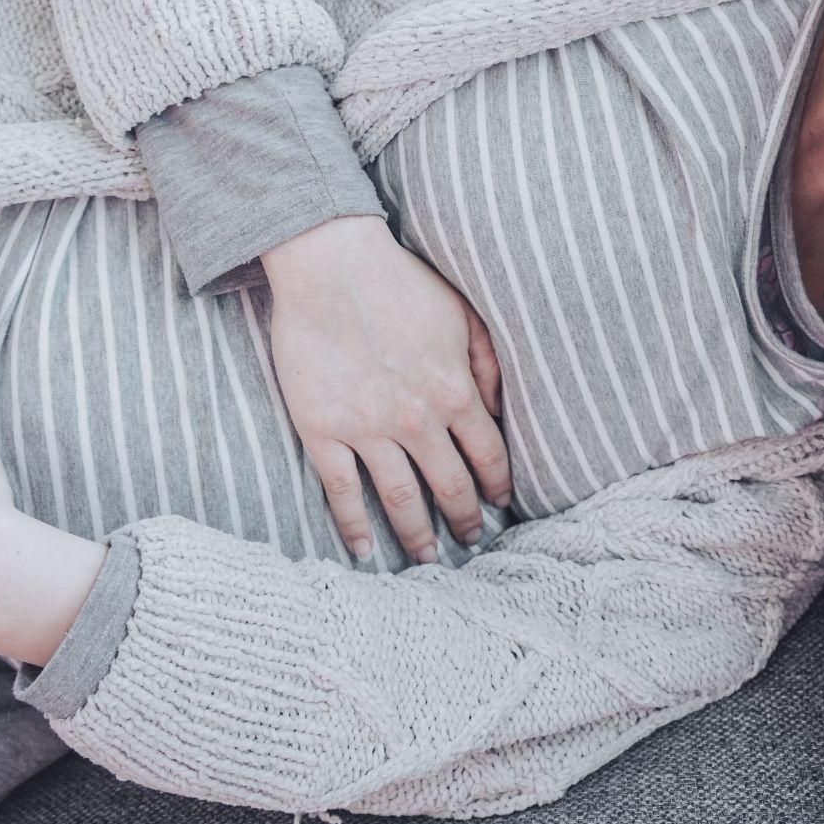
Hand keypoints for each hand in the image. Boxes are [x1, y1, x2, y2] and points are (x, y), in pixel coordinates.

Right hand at [260, 215, 509, 563]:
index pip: (488, 456)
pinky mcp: (323, 431)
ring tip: (428, 559)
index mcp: (455, 392)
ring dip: (418, 536)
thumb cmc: (400, 282)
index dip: (498, 486)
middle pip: (450, 487)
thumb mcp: (464, 316)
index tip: (500, 504)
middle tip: (471, 542)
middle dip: (464, 520)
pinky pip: (341, 492)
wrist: (331, 265)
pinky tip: (365, 550)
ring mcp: (368, 430)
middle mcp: (417, 420)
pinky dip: (354, 526)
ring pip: (401, 500)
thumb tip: (498, 410)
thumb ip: (487, 366)